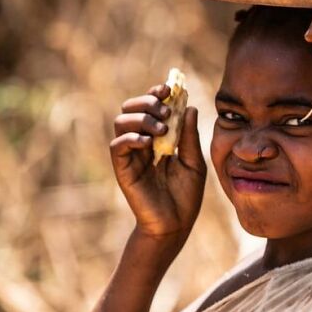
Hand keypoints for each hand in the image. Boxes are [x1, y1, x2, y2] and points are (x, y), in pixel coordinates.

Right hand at [110, 83, 206, 254]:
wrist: (176, 223)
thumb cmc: (186, 195)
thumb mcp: (194, 161)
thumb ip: (190, 136)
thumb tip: (189, 107)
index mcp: (159, 137)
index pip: (152, 107)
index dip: (157, 93)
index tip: (170, 88)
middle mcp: (142, 142)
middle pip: (132, 108)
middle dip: (147, 101)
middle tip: (166, 109)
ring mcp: (131, 155)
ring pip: (122, 121)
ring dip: (142, 118)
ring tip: (162, 128)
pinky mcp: (123, 169)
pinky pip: (118, 145)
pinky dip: (132, 137)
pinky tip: (149, 143)